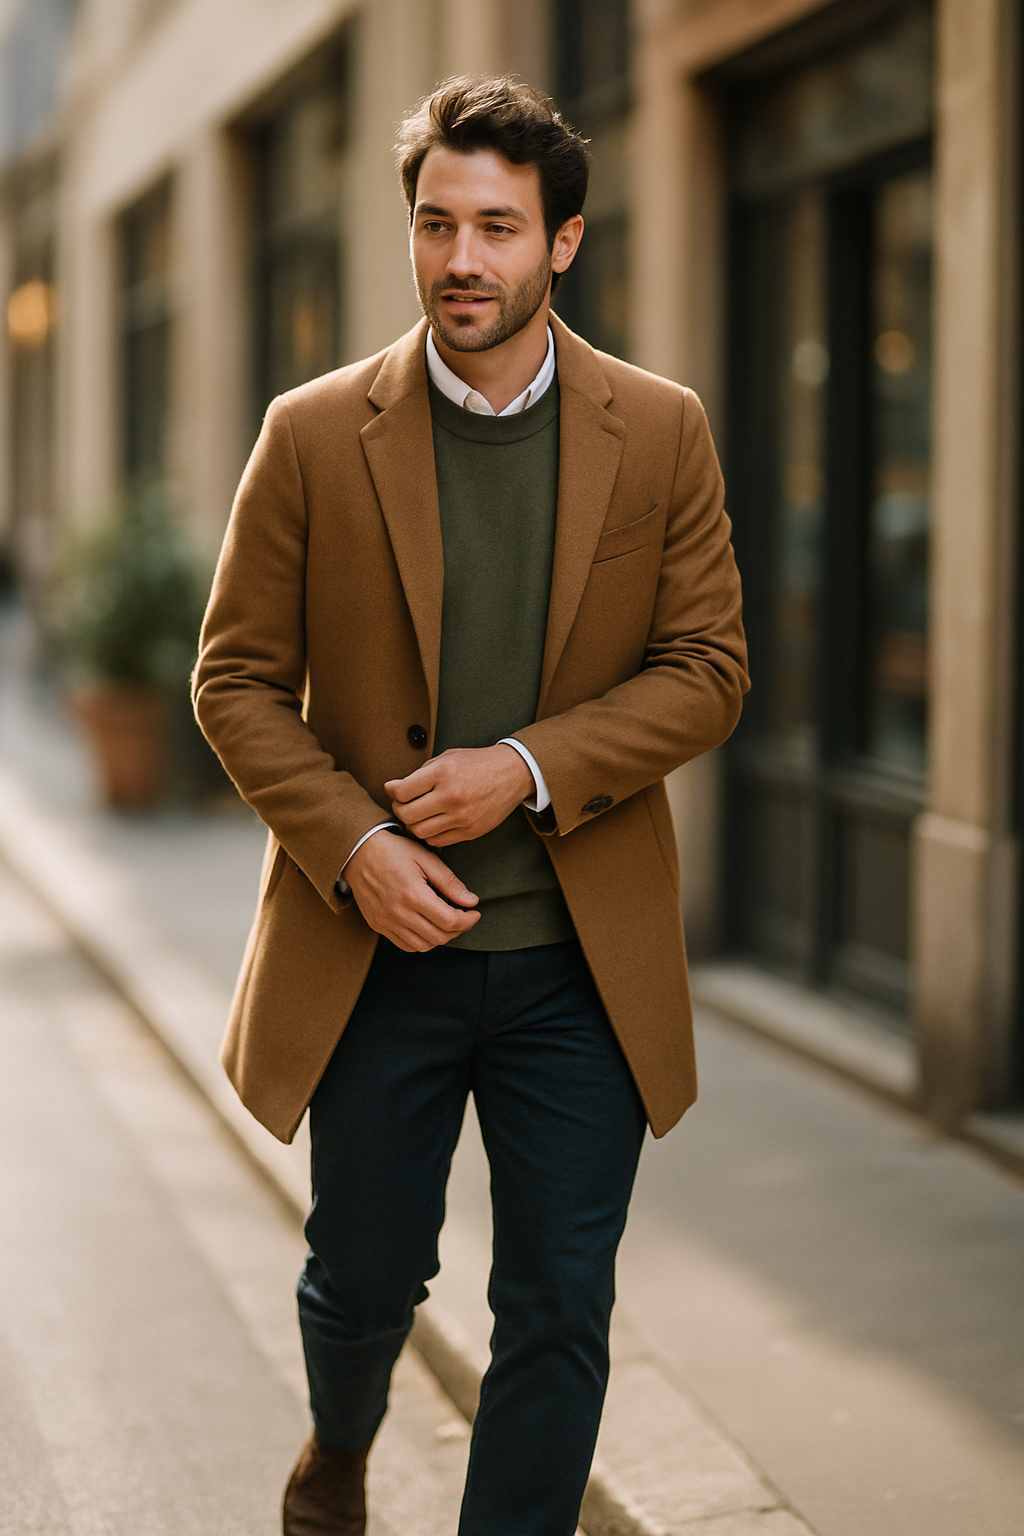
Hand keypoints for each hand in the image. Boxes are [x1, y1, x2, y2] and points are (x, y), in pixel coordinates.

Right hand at [344, 830, 479, 951]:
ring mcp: (386, 922)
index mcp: (413, 894)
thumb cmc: (393, 850)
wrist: (357, 852)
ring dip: (440, 938)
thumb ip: (449, 882)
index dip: (468, 920)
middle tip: (464, 918)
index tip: (474, 912)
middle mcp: (398, 913)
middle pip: (439, 937)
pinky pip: (405, 945)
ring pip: (423, 945)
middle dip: (458, 930)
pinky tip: (428, 927)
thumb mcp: (425, 858)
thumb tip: (472, 901)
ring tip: (447, 923)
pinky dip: (421, 941)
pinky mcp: (378, 925)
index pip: (450, 921)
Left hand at [385, 745, 533, 847]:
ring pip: (419, 831)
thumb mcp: (447, 757)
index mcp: (443, 773)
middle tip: (403, 804)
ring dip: (414, 824)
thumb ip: (419, 773)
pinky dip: (430, 834)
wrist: (512, 774)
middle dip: (400, 810)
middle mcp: (451, 796)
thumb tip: (393, 788)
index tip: (394, 790)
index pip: (402, 792)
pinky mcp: (470, 831)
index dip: (392, 792)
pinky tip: (434, 822)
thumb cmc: (477, 763)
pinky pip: (437, 840)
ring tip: (419, 813)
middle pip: (407, 815)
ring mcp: (462, 816)